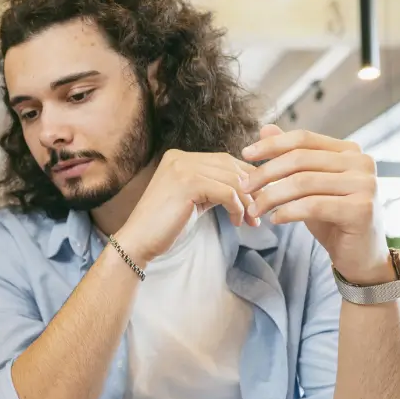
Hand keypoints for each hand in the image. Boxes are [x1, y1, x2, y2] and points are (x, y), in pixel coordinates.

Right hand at [115, 149, 255, 266]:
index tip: (259, 200)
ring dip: (247, 202)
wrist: (139, 241)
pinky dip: (238, 208)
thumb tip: (250, 187)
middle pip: (231, 167)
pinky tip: (237, 222)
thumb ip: (214, 187)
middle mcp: (181, 157)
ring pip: (232, 179)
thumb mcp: (194, 199)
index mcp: (180, 157)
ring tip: (251, 221)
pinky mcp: (188, 184)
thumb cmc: (166, 225)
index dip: (247, 179)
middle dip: (252, 190)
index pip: (225, 160)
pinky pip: (227, 192)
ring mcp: (183, 168)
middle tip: (260, 212)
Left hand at [242, 125, 390, 284]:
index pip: (304, 138)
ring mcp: (365, 185)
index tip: (245, 154)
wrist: (360, 256)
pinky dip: (287, 211)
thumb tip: (265, 128)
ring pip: (303, 182)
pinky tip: (274, 219)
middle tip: (244, 188)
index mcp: (350, 151)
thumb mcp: (309, 185)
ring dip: (271, 196)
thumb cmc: (332, 218)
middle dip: (266, 173)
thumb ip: (292, 157)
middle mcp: (362, 162)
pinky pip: (312, 205)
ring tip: (254, 209)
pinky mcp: (361, 209)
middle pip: (300, 159)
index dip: (272, 145)